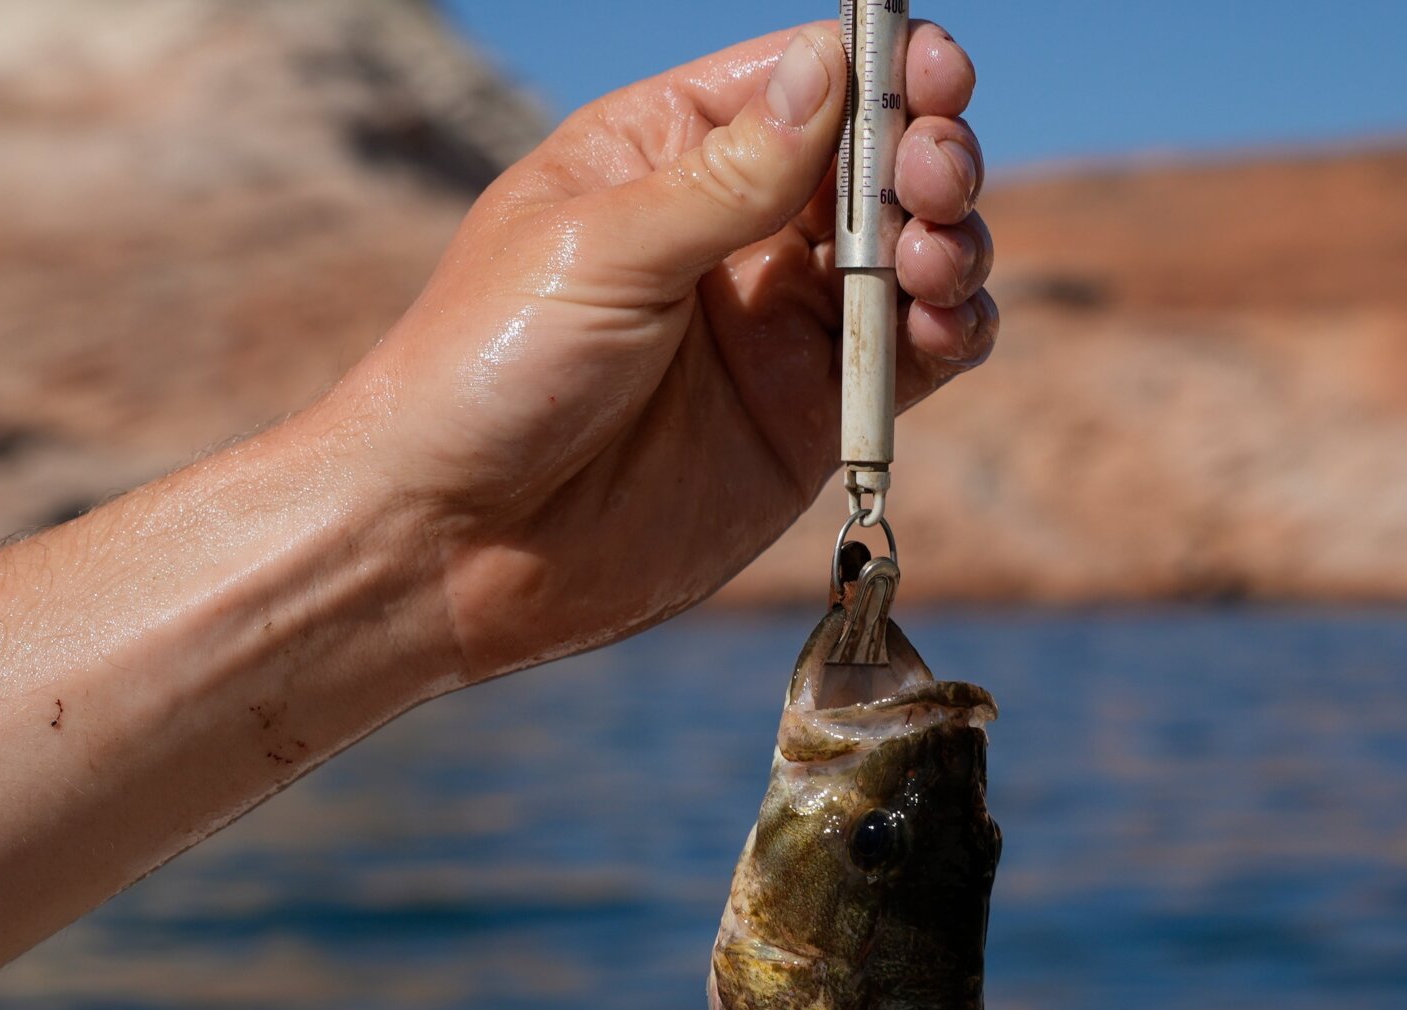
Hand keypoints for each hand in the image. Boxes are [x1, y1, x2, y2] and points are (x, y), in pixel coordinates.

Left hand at [331, 22, 993, 676]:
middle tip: (933, 180)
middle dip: (929, 154)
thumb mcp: (603, 248)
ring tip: (932, 260)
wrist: (454, 543)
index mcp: (668, 151)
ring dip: (951, 242)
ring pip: (912, 255)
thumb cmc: (487, 370)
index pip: (804, 81)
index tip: (934, 76)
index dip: (882, 68)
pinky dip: (952, 332)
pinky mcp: (809, 418)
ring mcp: (779, 325)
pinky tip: (946, 325)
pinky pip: (912, 358)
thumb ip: (730, 175)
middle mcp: (737, 229)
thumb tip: (832, 68)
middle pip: (877, 161)